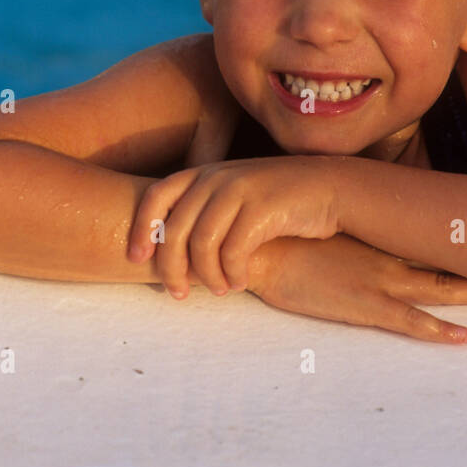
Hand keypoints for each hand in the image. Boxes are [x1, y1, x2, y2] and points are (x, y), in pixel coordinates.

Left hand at [127, 156, 339, 297]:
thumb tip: (169, 256)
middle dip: (171, 268)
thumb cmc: (278, 200)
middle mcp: (217, 177)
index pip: (156, 197)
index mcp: (205, 173)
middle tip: (179, 294)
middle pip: (174, 230)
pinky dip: (233, 274)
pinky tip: (242, 282)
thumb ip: (205, 212)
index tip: (135, 260)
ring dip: (207, 277)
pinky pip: (233, 252)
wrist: (330, 188)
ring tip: (221, 290)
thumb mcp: (235, 196)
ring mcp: (239, 191)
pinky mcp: (262, 209)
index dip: (139, 229)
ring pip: (202, 245)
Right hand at [245, 233, 466, 343]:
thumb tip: (348, 214)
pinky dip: (439, 331)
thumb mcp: (318, 221)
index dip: (453, 230)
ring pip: (440, 287)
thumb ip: (339, 221)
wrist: (259, 245)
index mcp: (374, 230)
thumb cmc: (282, 233)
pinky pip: (412, 322)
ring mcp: (379, 279)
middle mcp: (385, 251)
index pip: (423, 228)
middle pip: (443, 256)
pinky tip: (463, 338)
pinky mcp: (365, 305)